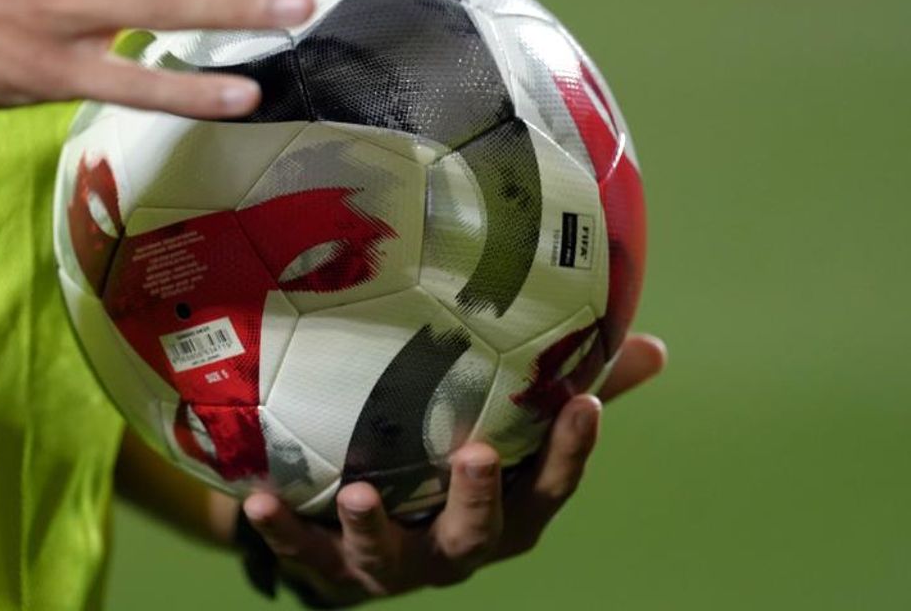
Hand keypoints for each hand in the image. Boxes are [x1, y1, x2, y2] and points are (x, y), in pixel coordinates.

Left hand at [242, 333, 667, 604]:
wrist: (356, 521)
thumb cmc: (446, 463)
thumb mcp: (507, 425)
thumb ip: (558, 388)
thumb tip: (650, 344)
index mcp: (505, 511)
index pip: (550, 488)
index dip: (571, 452)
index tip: (584, 403)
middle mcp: (455, 546)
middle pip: (481, 535)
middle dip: (479, 500)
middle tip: (473, 454)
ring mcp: (394, 564)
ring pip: (392, 560)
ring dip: (376, 531)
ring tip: (361, 496)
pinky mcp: (332, 568)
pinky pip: (306, 556)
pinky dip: (284, 531)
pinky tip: (260, 498)